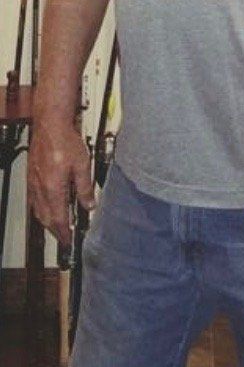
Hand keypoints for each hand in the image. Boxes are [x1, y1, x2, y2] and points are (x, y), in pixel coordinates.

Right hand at [27, 120, 94, 246]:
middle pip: (45, 218)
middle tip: (64, 237)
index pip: (58, 219)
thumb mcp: (83, 165)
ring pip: (38, 210)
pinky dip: (41, 209)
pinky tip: (47, 207)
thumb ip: (86, 188)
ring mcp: (33, 182)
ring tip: (57, 226)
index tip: (68, 241)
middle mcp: (40, 188)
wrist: (50, 124)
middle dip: (55, 231)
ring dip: (47, 221)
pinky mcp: (31, 175)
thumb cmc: (65, 140)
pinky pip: (33, 199)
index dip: (63, 233)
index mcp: (53, 188)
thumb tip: (89, 205)